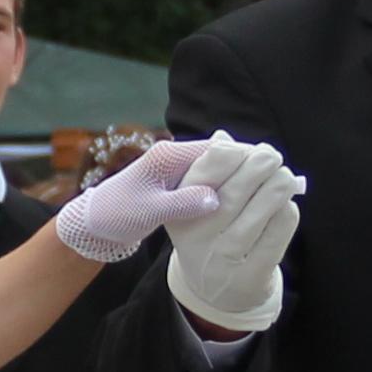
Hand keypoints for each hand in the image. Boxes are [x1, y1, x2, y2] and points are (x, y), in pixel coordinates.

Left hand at [52, 132, 264, 264]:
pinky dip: (225, 186)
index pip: (216, 149)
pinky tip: (242, 200)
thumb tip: (216, 199)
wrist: (93, 222)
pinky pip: (208, 179)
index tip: (271, 167)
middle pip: (221, 155)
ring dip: (238, 177)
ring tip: (266, 189)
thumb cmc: (116, 215)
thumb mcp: (149, 212)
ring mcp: (176, 168)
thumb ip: (182, 203)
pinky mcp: (176, 181)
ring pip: (216, 167)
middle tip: (278, 179)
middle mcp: (174, 156)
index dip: (245, 157)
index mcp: (168, 156)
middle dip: (247, 165)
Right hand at [163, 145, 305, 334]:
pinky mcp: (251, 274)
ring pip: (267, 202)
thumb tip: (225, 138)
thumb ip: (209, 168)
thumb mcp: (195, 202)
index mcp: (179, 207)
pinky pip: (281, 228)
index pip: (212, 163)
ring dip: (281, 183)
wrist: (213, 291)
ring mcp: (224, 257)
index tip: (245, 151)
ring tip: (283, 179)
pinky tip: (283, 208)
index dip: (236, 150)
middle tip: (271, 158)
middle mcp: (197, 233)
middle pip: (243, 181)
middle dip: (264, 162)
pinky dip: (287, 210)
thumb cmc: (208, 231)